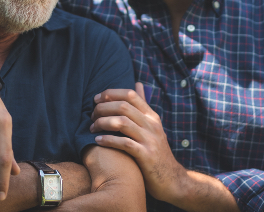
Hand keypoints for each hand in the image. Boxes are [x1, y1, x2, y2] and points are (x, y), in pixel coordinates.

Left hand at [90, 83, 186, 202]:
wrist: (172, 180)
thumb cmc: (156, 152)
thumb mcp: (152, 126)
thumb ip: (143, 106)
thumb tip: (137, 84)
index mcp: (152, 116)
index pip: (130, 95)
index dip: (111, 93)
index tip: (96, 98)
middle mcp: (152, 125)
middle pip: (123, 106)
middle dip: (103, 108)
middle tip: (92, 115)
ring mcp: (150, 140)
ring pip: (122, 122)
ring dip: (103, 122)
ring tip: (92, 127)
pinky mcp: (146, 155)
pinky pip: (124, 143)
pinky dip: (108, 140)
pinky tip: (98, 140)